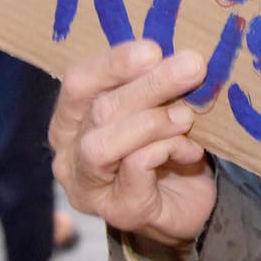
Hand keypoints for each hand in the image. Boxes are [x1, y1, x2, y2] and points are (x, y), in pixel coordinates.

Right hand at [50, 41, 216, 246]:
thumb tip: (179, 53)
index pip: (79, 83)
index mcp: (71, 120)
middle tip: (191, 67)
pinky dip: (166, 149)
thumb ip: (155, 84)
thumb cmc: (168, 150)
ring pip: (103, 144)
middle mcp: (68, 154)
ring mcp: (88, 188)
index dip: (114, 63)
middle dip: (149, 86)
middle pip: (98, 111)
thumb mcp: (158, 108)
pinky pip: (134, 167)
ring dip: (153, 122)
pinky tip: (190, 151)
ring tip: (187, 116)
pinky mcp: (117, 210)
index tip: (154, 49)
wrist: (189, 206)